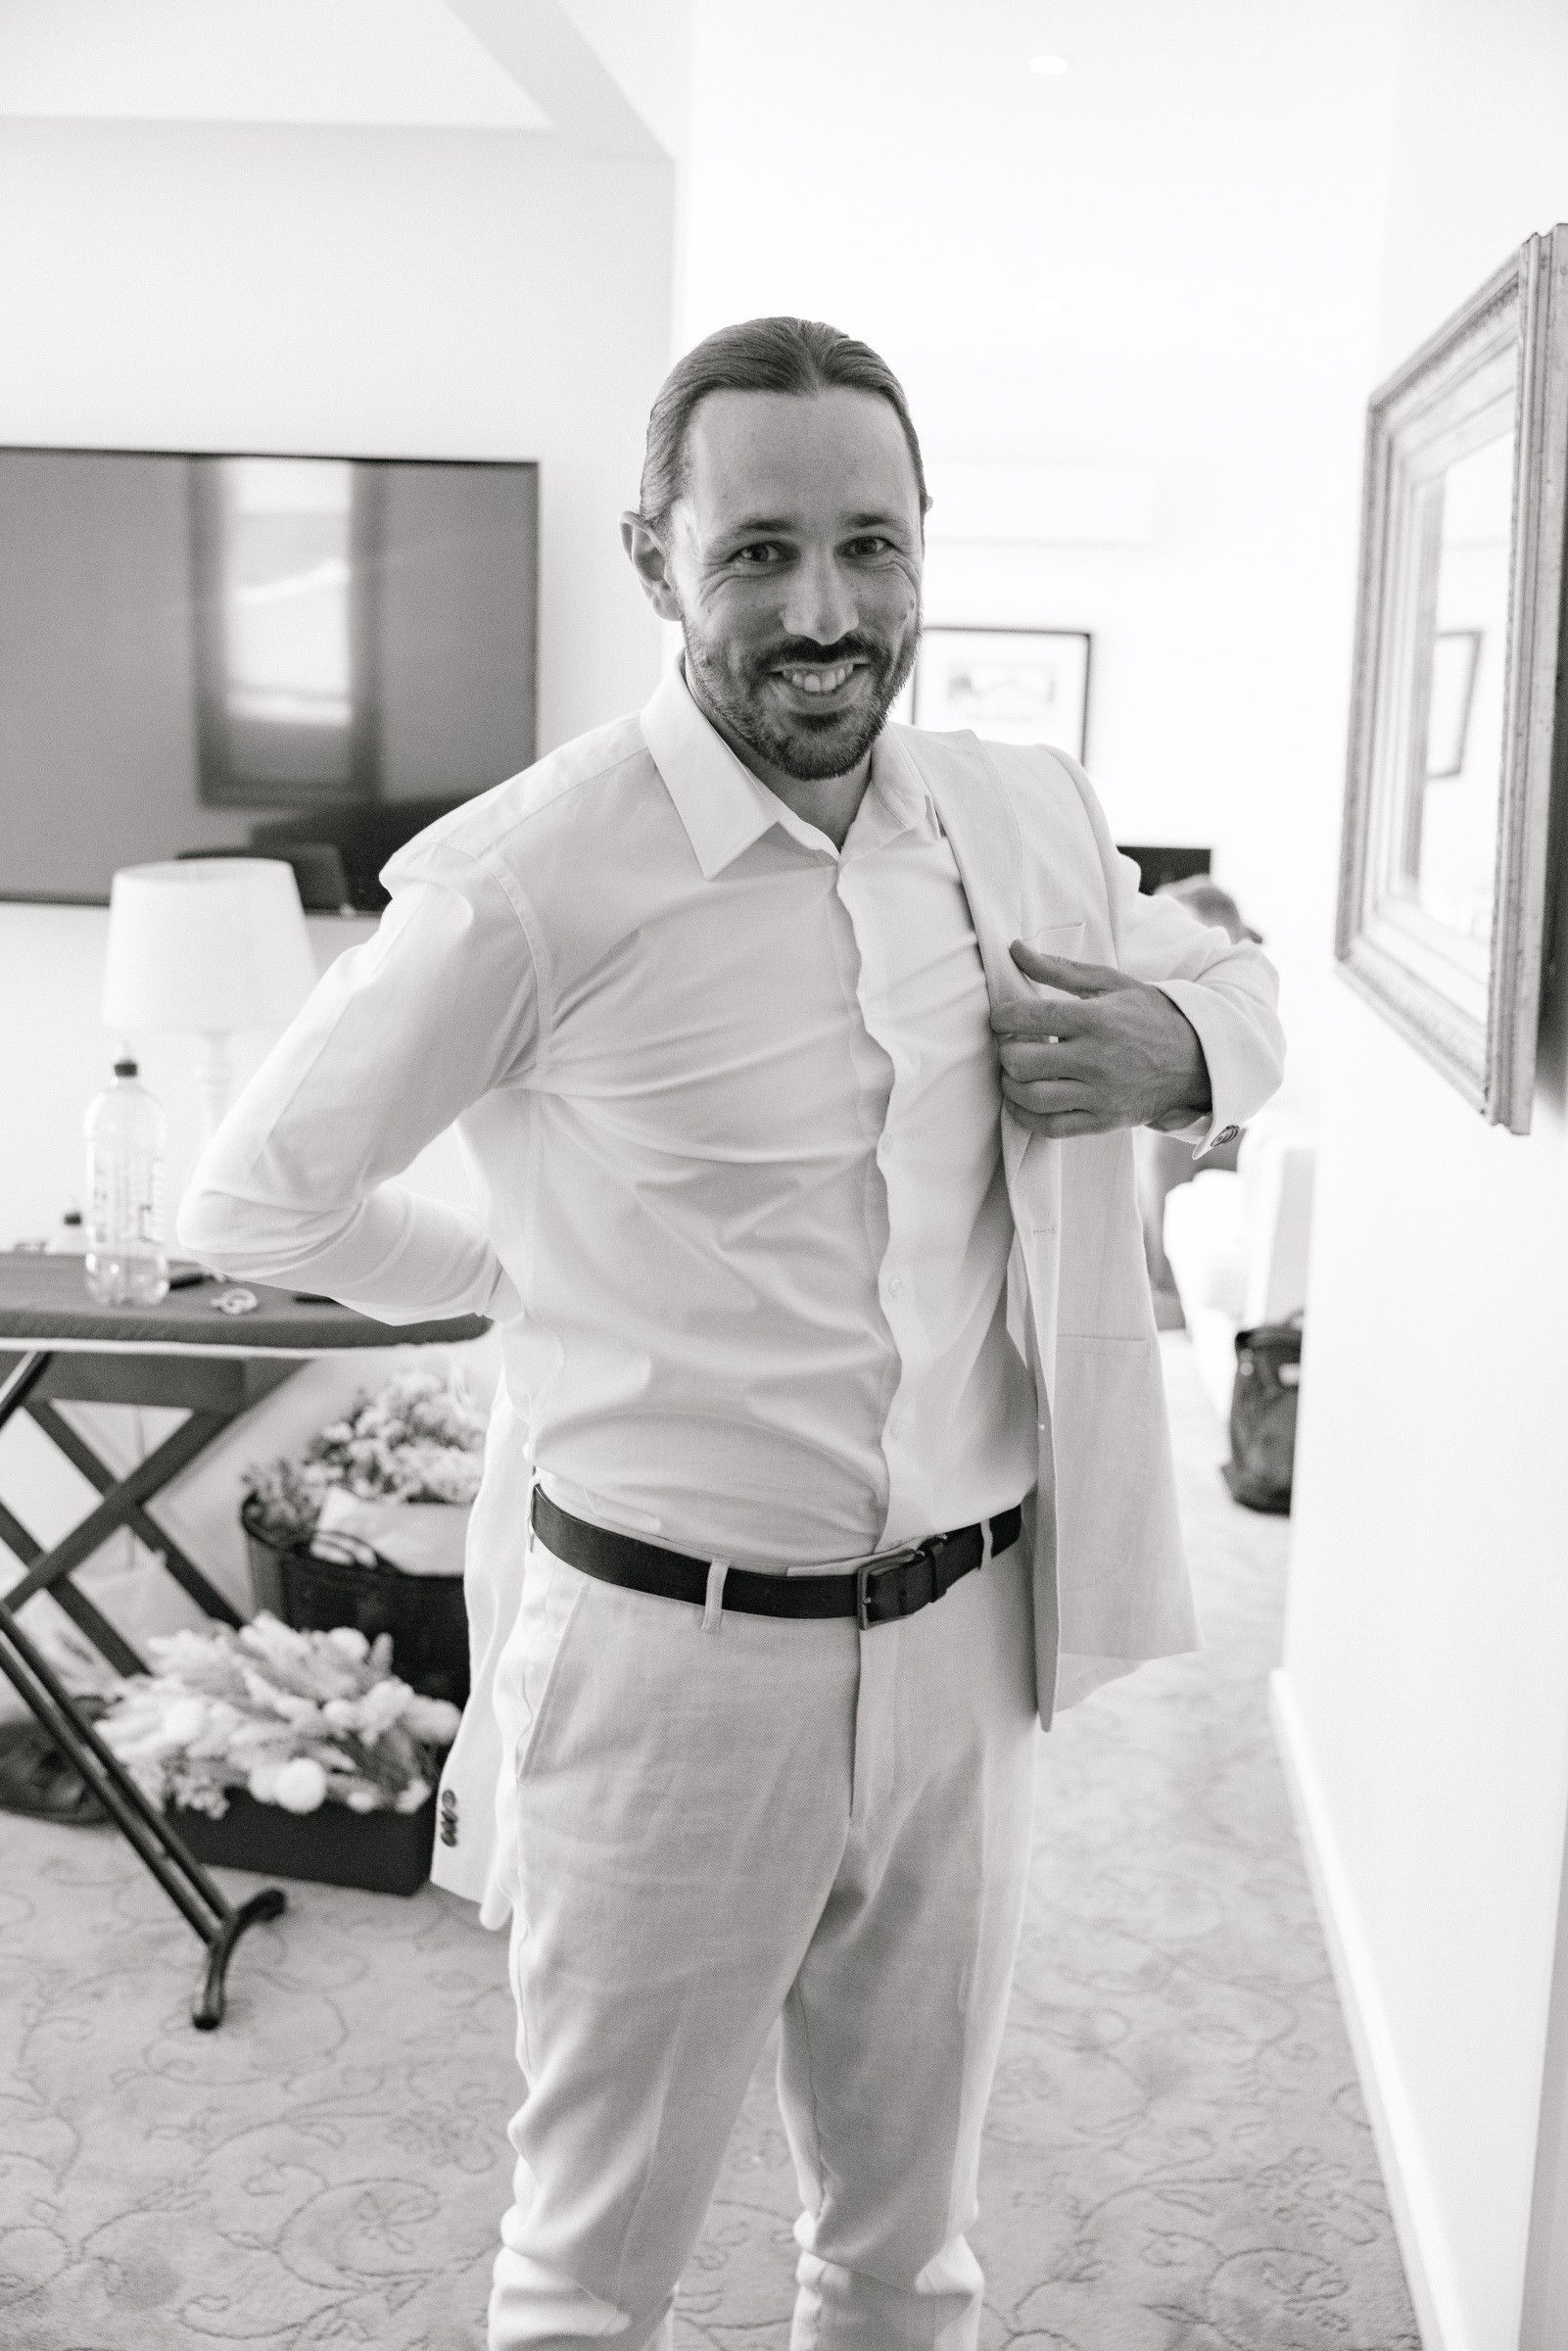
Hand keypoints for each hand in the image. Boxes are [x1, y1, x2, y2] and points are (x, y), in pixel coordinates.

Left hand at [990, 943, 1211, 1138]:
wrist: (1196, 1060)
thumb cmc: (1149, 1016)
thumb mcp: (1110, 984)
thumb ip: (1059, 969)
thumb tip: (1015, 949)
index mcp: (1097, 1019)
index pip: (1029, 1017)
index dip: (1002, 1017)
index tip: (1001, 1018)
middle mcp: (1097, 1059)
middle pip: (1022, 1061)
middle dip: (1005, 1051)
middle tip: (1010, 1045)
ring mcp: (1100, 1095)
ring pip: (1031, 1098)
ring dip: (1010, 1085)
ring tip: (1014, 1072)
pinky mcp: (1103, 1121)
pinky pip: (1051, 1127)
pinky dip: (1026, 1116)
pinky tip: (1024, 1100)